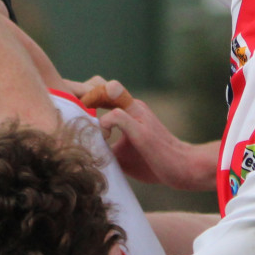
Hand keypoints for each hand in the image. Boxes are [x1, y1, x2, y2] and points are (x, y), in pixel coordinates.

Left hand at [76, 77, 215, 190]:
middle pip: (99, 86)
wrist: (184, 168)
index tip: (72, 115)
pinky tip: (104, 139)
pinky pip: (115, 116)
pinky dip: (103, 126)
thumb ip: (104, 147)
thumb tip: (82, 155)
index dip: (83, 98)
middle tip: (70, 117)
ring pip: (106, 94)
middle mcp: (133, 106)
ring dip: (90, 109)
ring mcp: (138, 115)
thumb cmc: (154, 163)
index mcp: (129, 109)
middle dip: (81, 99)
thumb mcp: (122, 154)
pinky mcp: (140, 129)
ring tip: (85, 128)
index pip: (100, 91)